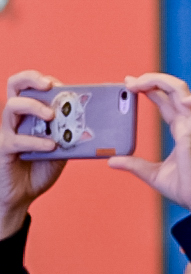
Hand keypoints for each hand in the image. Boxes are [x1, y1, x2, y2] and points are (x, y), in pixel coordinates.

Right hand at [1, 71, 71, 236]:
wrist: (22, 194)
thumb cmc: (40, 168)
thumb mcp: (62, 148)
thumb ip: (71, 135)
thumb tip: (97, 125)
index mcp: (29, 114)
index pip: (30, 86)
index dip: (44, 80)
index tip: (61, 85)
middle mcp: (16, 118)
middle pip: (14, 85)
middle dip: (31, 79)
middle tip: (49, 86)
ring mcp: (7, 131)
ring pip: (12, 106)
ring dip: (34, 106)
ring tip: (52, 116)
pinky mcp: (4, 148)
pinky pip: (17, 139)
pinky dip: (36, 141)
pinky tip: (50, 145)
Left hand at [108, 73, 190, 211]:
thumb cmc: (185, 189)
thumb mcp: (152, 174)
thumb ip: (134, 164)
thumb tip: (111, 161)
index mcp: (181, 130)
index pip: (166, 99)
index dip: (150, 87)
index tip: (128, 84)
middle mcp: (189, 124)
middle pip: (174, 88)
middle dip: (151, 79)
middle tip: (129, 82)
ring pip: (183, 90)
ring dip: (163, 81)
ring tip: (140, 83)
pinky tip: (180, 100)